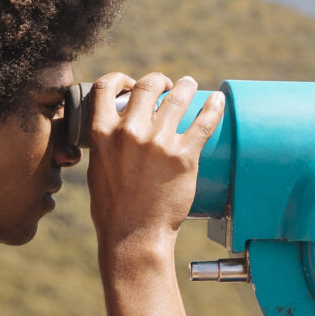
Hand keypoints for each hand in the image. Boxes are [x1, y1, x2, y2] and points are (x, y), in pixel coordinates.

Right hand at [86, 72, 225, 261]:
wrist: (133, 236)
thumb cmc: (113, 209)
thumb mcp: (97, 169)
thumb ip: (106, 145)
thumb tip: (117, 132)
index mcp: (103, 134)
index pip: (106, 88)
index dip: (120, 78)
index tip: (130, 83)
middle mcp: (130, 132)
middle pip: (147, 86)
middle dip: (158, 80)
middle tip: (167, 84)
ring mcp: (158, 143)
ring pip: (177, 98)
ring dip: (185, 86)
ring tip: (189, 85)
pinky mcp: (184, 156)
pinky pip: (204, 123)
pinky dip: (213, 107)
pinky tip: (217, 100)